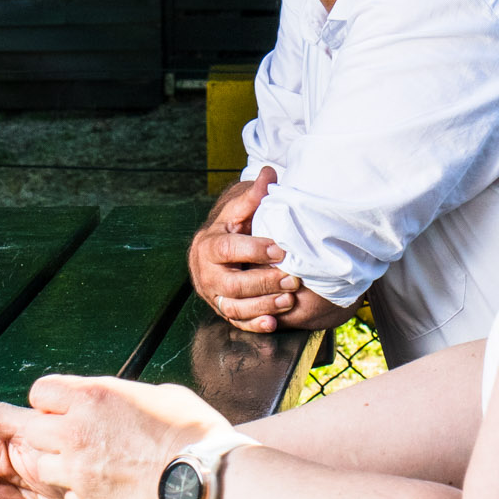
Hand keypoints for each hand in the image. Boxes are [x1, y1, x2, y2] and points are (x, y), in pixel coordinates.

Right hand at [190, 167, 324, 333]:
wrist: (214, 250)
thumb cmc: (230, 227)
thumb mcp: (237, 210)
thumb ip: (253, 196)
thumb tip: (270, 173)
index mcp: (208, 245)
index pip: (228, 249)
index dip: (254, 250)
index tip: (280, 250)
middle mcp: (206, 273)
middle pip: (232, 284)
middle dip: (263, 282)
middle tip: (292, 279)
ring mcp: (213, 295)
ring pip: (235, 306)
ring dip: (263, 305)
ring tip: (288, 299)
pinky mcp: (222, 309)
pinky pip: (237, 322)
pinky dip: (255, 325)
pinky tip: (273, 322)